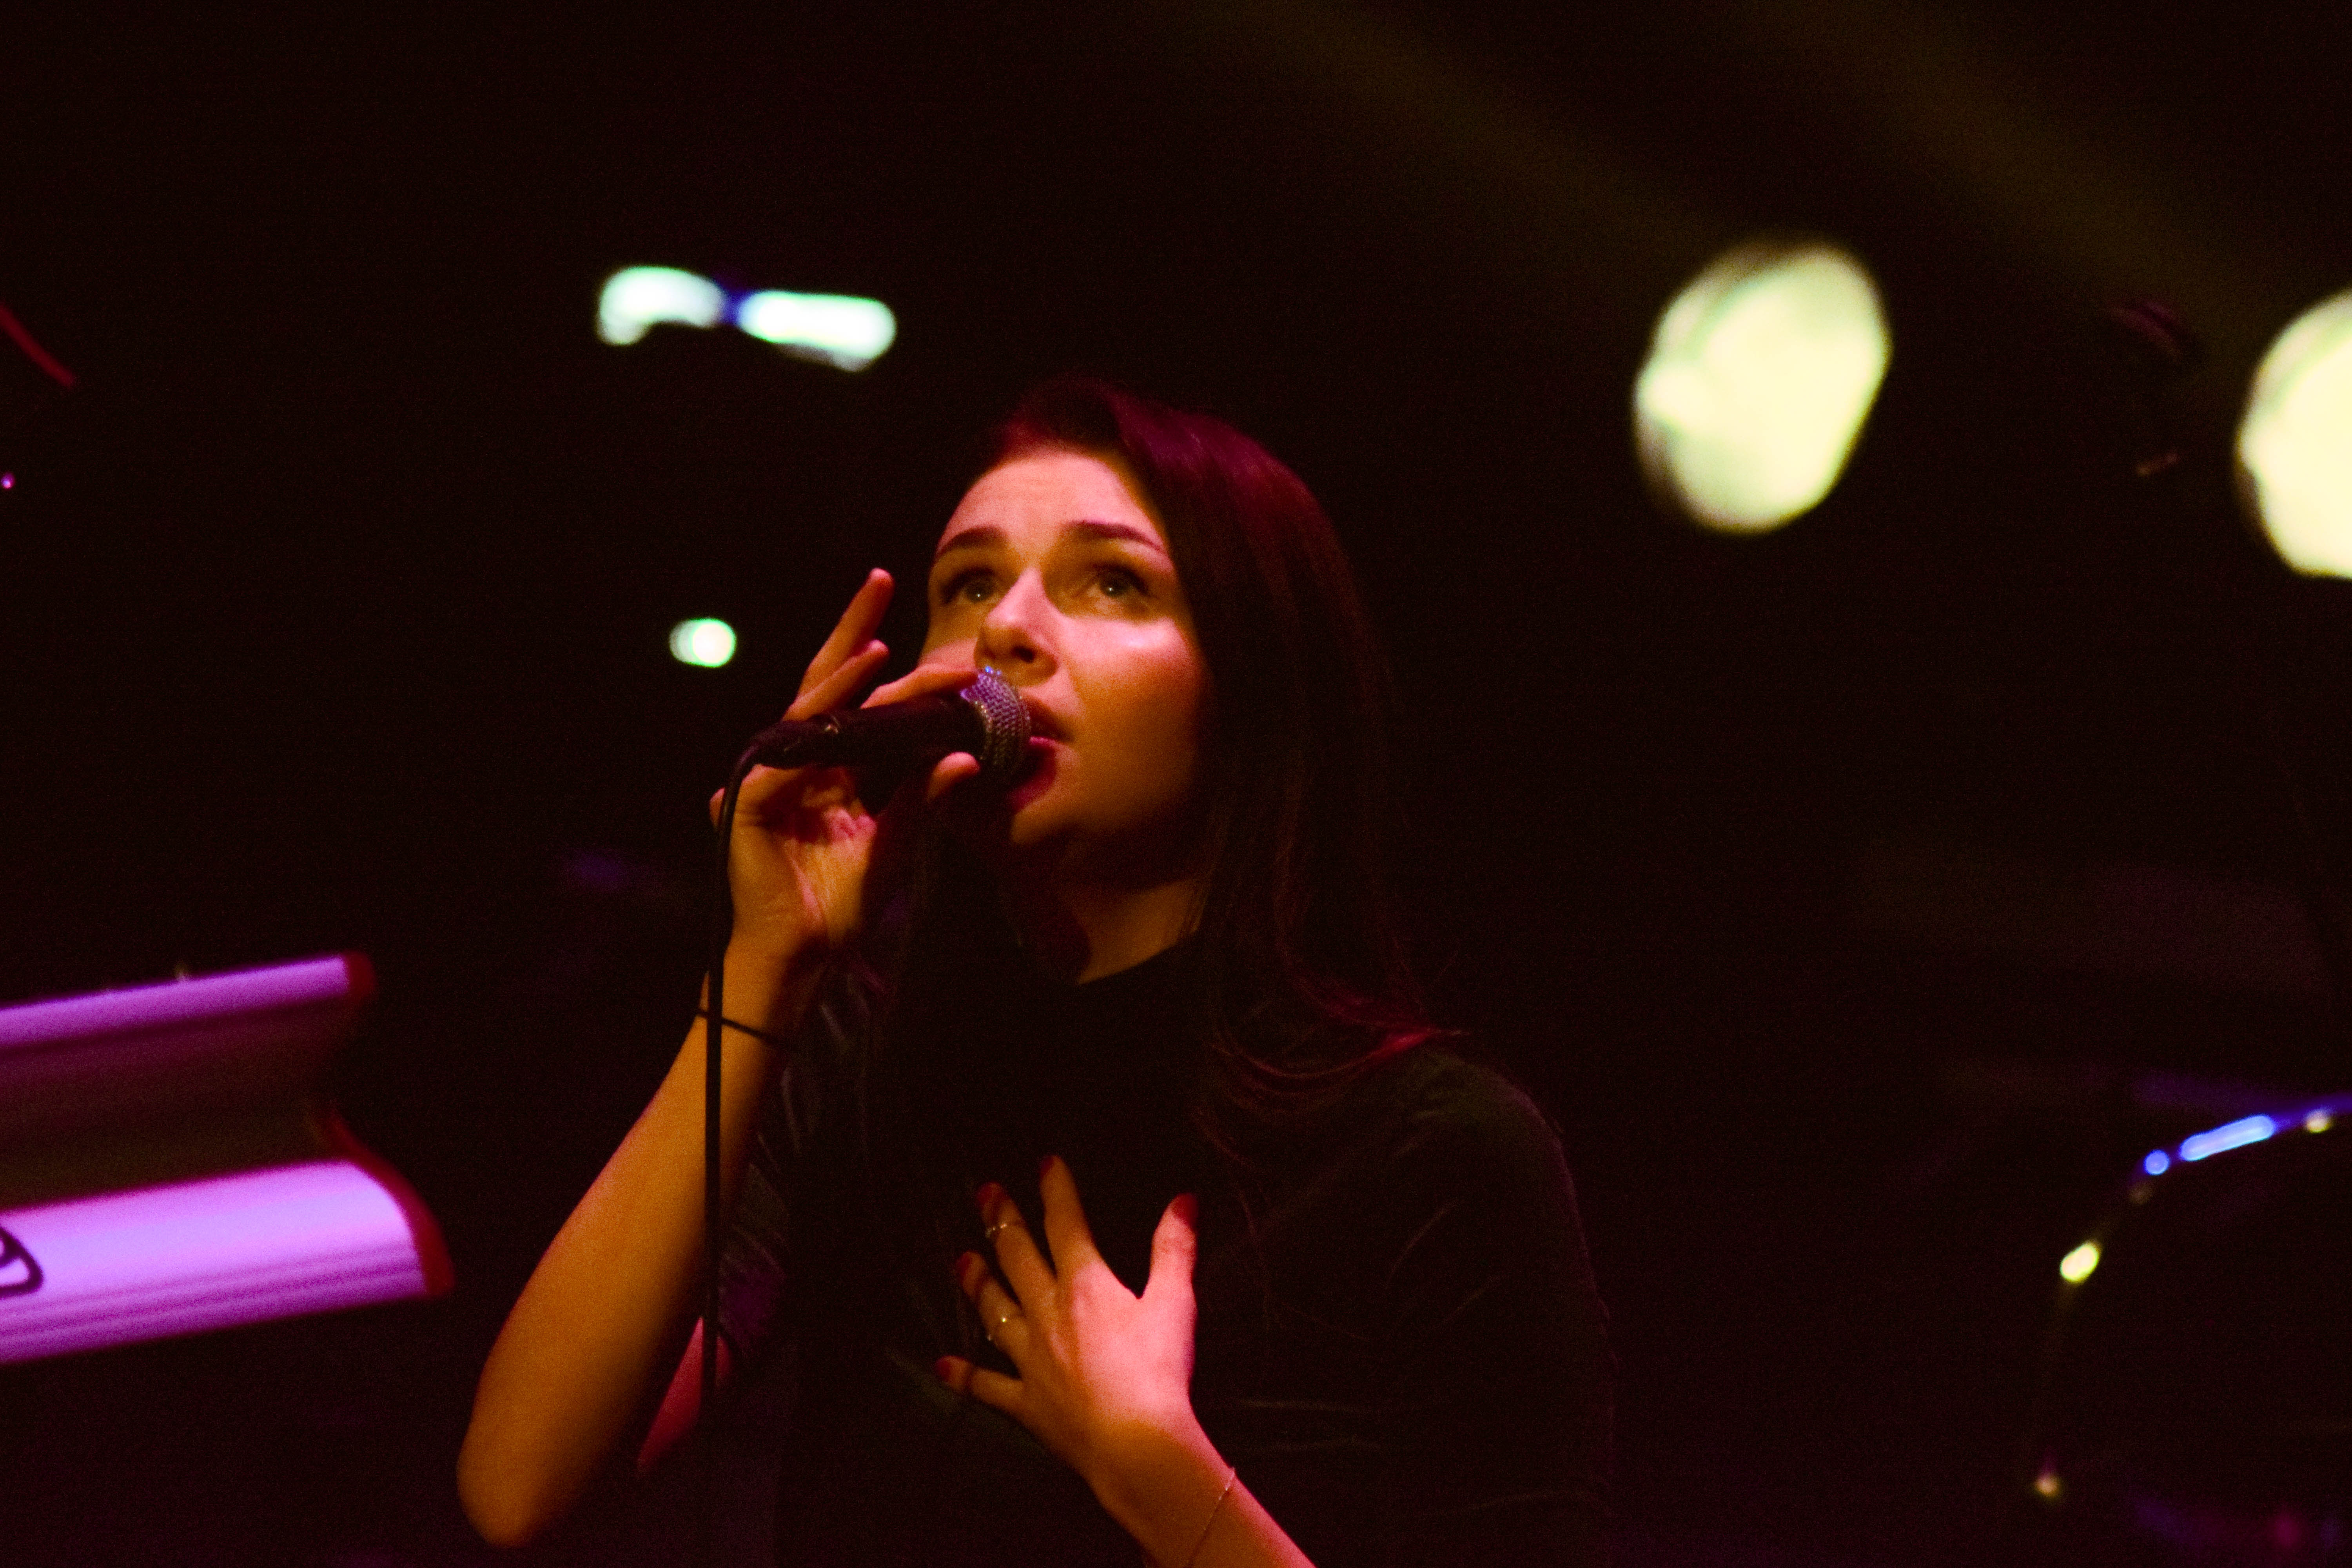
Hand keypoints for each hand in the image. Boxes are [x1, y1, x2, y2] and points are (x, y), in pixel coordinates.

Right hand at [712, 570, 982, 973]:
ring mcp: (771, 775)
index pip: (864, 703)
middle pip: (827, 682)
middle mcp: (799, 760)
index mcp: (830, 767)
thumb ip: (921, 797)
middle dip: (852, 628)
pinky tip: (851, 691)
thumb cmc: (842, 902)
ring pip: (812, 709)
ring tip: (880, 640)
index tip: (946, 651)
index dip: (898, 672)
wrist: (805, 952)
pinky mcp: (751, 798)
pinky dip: (824, 716)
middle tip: (880, 578)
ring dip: (846, 672)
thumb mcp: (896, 842)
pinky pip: (792, 750)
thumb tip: (964, 757)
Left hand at [938, 1158, 1205, 1500]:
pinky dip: (964, 1375)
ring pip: (996, 1312)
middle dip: (1002, 1221)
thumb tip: (1183, 1200)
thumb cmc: (1158, 1371)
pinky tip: (941, 1365)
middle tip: (983, 1193)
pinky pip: (987, 1386)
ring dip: (978, 1284)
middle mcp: (1049, 1314)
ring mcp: (1032, 1359)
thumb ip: (1174, 1249)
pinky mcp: (1027, 1403)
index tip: (1044, 1162)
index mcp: (1085, 1286)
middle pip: (1018, 1258)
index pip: (1066, 1224)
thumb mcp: (1174, 1303)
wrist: (1134, 1442)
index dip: (1055, 1189)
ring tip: (960, 1260)